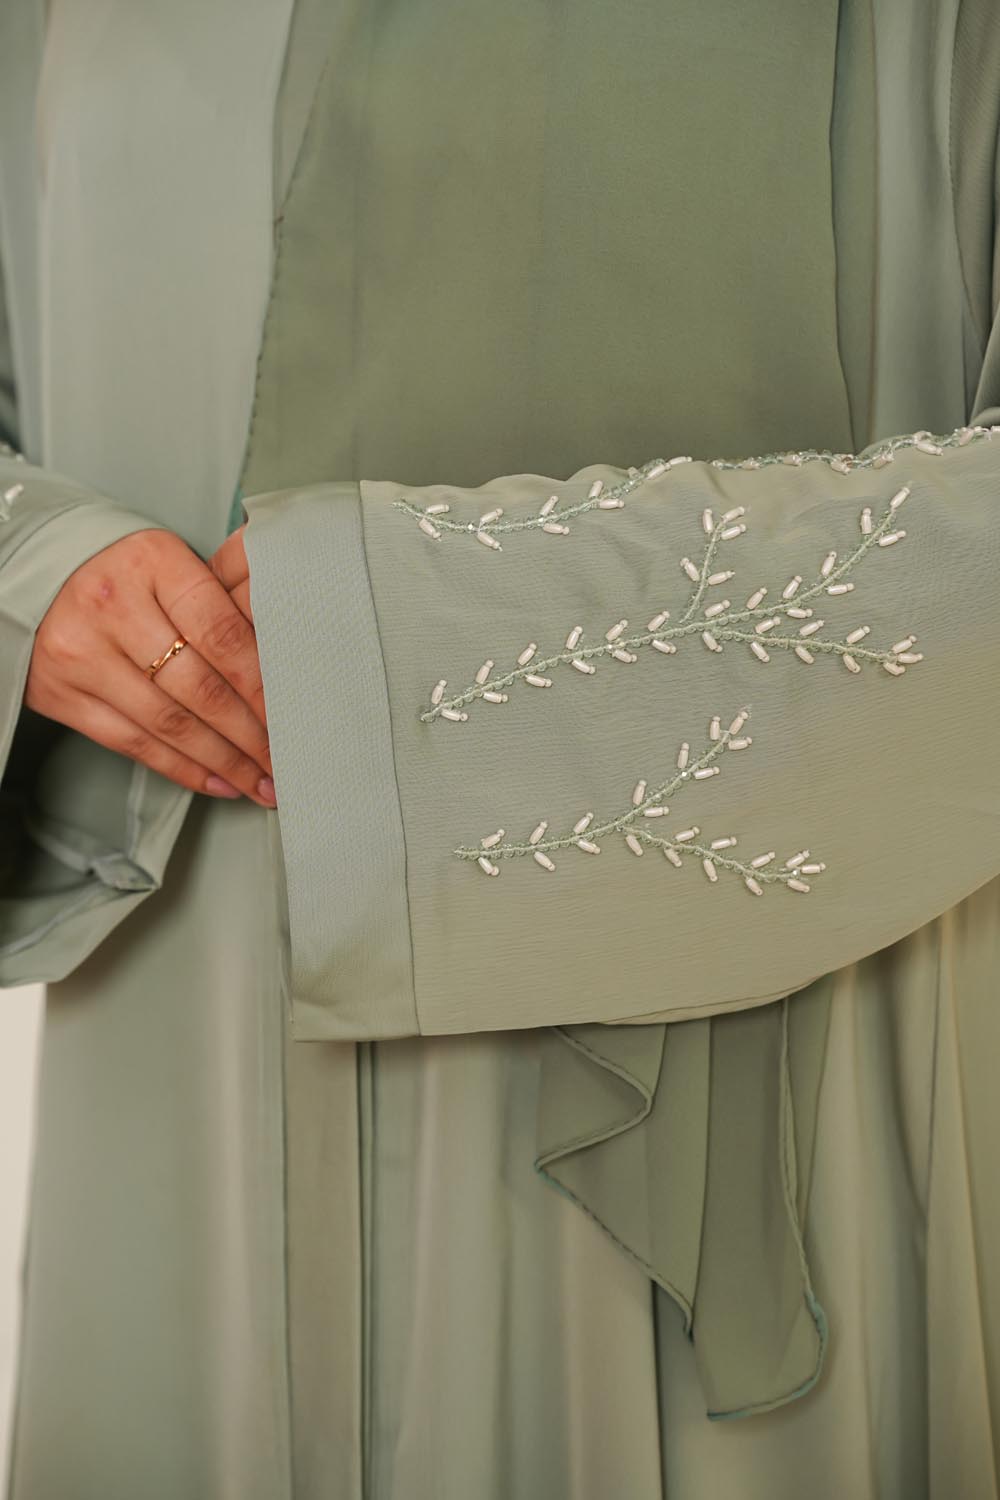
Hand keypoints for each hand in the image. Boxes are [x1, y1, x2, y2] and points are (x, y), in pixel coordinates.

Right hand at [26, 527, 275, 804]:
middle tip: (286, 761)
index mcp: (153, 564)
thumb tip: (289, 652)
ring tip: (260, 782)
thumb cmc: (128, 574)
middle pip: (199, 687)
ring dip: (223, 762)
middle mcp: (113, 607)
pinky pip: (132, 743)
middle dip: (250, 734)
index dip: (262, 685)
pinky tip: (217, 780)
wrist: (37, 575)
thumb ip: (225, 597)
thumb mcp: (173, 564)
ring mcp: (81, 653)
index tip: (294, 717)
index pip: (222, 634)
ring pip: (168, 724)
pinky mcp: (60, 693)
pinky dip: (181, 768)